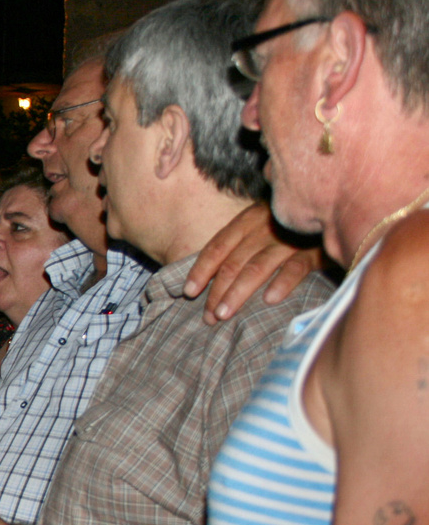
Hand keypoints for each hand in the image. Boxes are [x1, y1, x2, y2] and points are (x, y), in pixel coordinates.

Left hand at [184, 201, 325, 322]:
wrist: (336, 208)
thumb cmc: (290, 226)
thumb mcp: (261, 225)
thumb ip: (240, 244)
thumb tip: (211, 276)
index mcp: (247, 221)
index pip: (217, 247)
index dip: (201, 270)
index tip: (188, 292)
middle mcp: (264, 228)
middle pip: (233, 263)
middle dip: (216, 291)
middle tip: (207, 316)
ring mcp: (289, 240)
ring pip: (256, 268)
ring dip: (237, 293)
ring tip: (223, 314)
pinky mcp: (314, 251)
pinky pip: (295, 268)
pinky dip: (281, 283)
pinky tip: (269, 300)